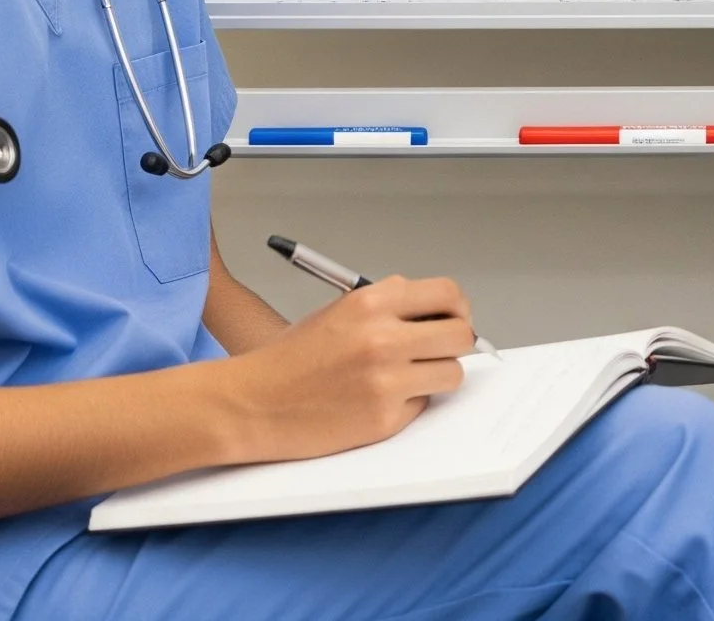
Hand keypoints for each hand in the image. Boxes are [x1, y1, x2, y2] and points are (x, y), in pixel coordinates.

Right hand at [217, 276, 474, 464]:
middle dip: (456, 343)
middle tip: (440, 351)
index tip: (455, 318)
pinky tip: (376, 401)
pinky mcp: (383, 419)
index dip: (457, 308)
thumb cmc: (292, 358)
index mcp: (373, 301)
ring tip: (407, 378)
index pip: (447, 294)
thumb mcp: (342, 311)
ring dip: (437, 376)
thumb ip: (390, 307)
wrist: (252, 403)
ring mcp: (386, 380)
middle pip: (461, 334)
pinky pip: (421, 405)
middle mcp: (384, 337)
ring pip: (451, 373)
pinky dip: (408, 404)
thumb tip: (439, 314)